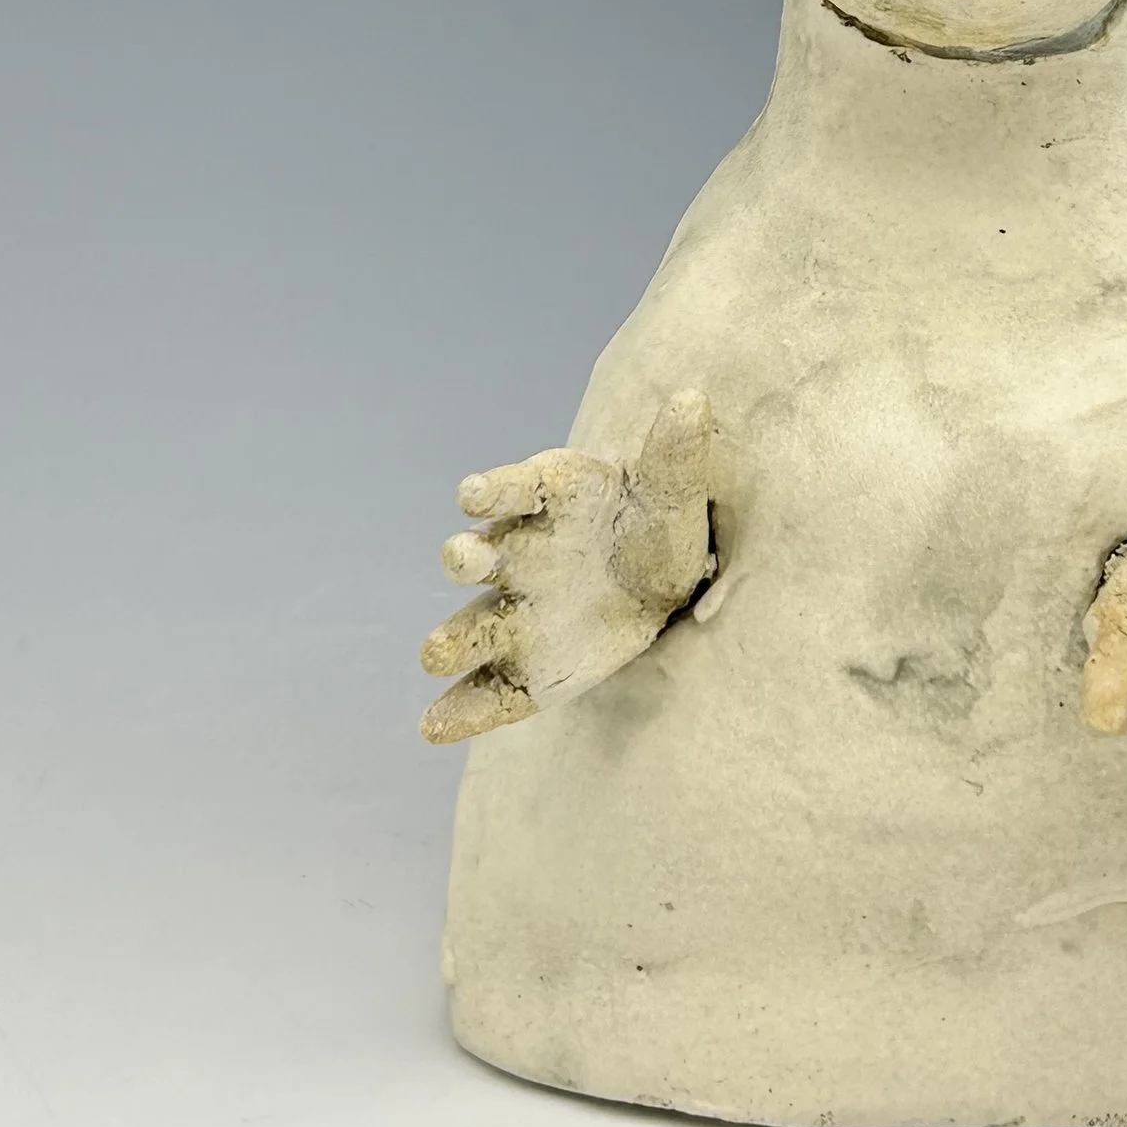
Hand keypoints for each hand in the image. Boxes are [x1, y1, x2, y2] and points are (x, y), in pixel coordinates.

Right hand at [418, 390, 714, 742]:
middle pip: (474, 556)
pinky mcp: (523, 668)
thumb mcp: (673, 491)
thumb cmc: (656, 526)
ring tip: (437, 656)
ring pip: (470, 626)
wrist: (660, 585)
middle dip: (465, 558)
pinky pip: (487, 690)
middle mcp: (514, 557)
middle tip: (467, 560)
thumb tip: (692, 400)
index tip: (475, 493)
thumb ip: (676, 453)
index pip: (512, 487)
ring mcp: (513, 615)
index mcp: (546, 504)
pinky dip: (460, 709)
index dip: (493, 489)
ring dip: (451, 639)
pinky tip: (435, 727)